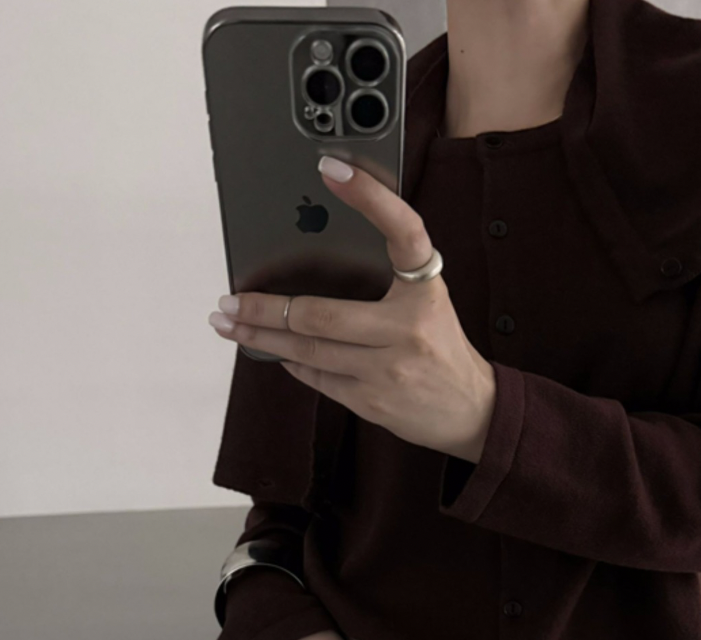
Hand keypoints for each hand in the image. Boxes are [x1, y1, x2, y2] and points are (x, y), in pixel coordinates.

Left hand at [207, 155, 496, 463]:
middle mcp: (409, 329)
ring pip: (310, 350)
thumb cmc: (439, 346)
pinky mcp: (373, 402)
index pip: (403, 232)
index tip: (331, 167)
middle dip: (265, 308)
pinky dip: (292, 363)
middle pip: (321, 314)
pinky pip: (319, 378)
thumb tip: (316, 259)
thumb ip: (390, 276)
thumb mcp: (428, 301)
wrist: (471, 410)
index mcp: (426, 291)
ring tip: (230, 325)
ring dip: (262, 337)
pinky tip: (273, 351)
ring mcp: (388, 370)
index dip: (370, 196)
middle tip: (229, 299)